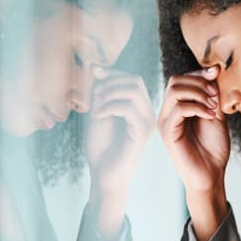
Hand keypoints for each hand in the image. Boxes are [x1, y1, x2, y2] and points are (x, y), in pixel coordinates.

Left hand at [85, 68, 154, 210]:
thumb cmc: (101, 146)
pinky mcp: (140, 133)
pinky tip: (98, 116)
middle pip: (135, 81)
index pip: (132, 78)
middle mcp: (146, 112)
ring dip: (108, 94)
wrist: (104, 173)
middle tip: (94, 98)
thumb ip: (99, 91)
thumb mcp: (97, 111)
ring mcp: (146, 122)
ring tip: (95, 109)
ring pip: (133, 91)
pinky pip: (128, 108)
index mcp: (139, 107)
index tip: (94, 75)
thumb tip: (95, 66)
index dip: (112, 73)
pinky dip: (109, 107)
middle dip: (111, 82)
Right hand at [157, 66, 229, 212]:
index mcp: (178, 107)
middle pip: (175, 81)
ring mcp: (165, 122)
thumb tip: (215, 68)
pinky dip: (197, 108)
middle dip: (198, 82)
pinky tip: (210, 116)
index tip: (217, 74)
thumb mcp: (217, 114)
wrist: (211, 175)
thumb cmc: (214, 148)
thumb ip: (214, 94)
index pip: (182, 78)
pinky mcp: (168, 133)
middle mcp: (168, 112)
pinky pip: (178, 109)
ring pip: (174, 91)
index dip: (199, 73)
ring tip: (213, 107)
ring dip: (198, 94)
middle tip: (215, 96)